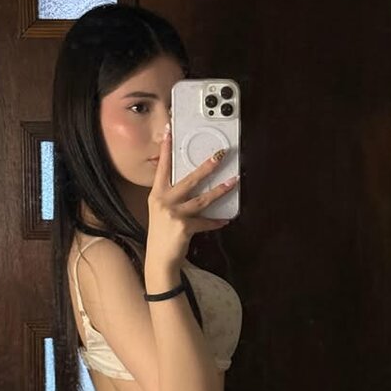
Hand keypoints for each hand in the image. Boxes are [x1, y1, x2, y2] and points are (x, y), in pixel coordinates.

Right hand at [146, 124, 237, 268]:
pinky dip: (216, 221)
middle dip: (206, 167)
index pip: (162, 167)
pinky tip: (224, 220)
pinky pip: (205, 222)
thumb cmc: (161, 234)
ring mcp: (173, 214)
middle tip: (219, 155)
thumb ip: (172, 197)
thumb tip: (192, 185)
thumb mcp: (160, 212)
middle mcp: (164, 201)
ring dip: (220, 190)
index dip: (166, 149)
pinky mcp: (184, 227)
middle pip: (189, 179)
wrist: (159, 259)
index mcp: (156, 194)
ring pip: (202, 199)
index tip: (170, 131)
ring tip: (233, 182)